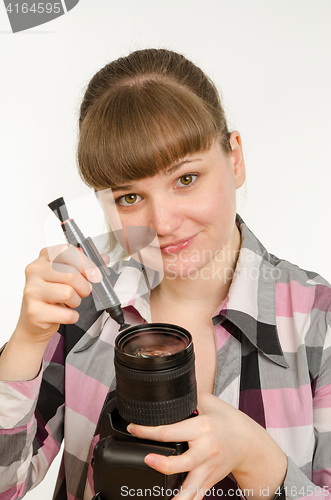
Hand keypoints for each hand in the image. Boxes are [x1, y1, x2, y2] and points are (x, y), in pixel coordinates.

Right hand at [15, 244, 109, 345]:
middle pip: (71, 274)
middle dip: (84, 286)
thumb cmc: (52, 294)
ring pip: (68, 293)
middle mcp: (35, 271)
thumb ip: (85, 265)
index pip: (66, 251)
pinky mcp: (34, 312)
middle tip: (82, 292)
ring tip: (70, 302)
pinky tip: (64, 314)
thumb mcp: (67, 275)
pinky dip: (72, 316)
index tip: (95, 275)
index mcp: (44, 258)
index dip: (85, 263)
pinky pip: (66, 314)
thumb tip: (104, 258)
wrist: (35, 319)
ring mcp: (32, 291)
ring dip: (76, 301)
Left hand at [127, 393, 286, 499]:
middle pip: (183, 462)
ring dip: (177, 497)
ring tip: (161, 499)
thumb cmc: (229, 421)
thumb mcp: (210, 402)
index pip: (171, 431)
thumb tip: (168, 391)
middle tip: (147, 459)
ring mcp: (208, 468)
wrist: (250, 443)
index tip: (134, 429)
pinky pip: (197, 495)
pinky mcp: (209, 480)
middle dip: (163, 464)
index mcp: (202, 428)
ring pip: (191, 488)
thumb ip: (189, 398)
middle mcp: (206, 450)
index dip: (149, 431)